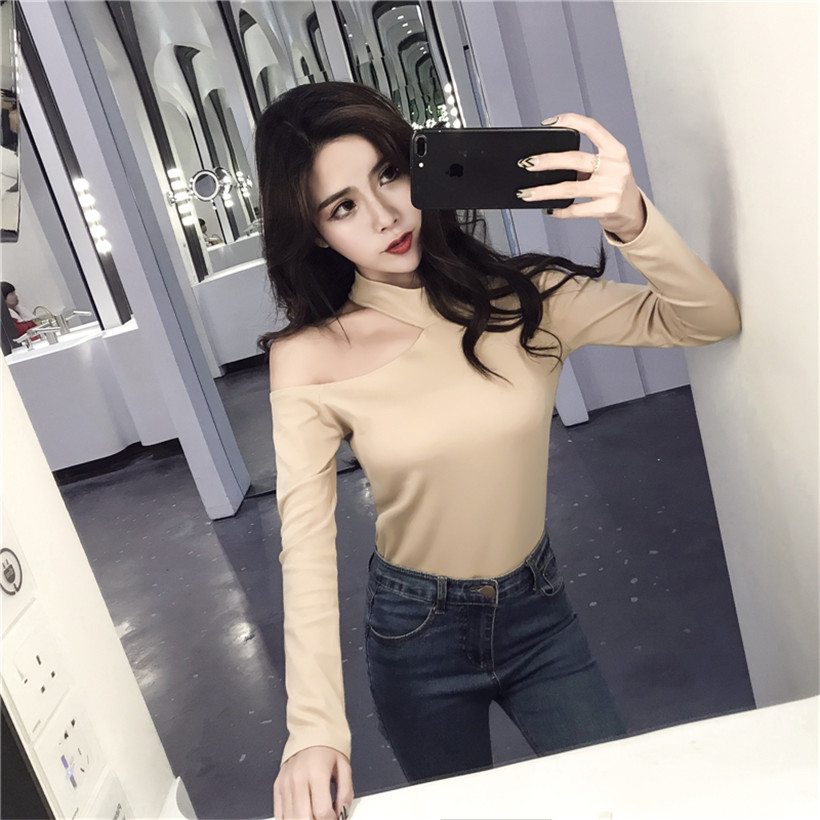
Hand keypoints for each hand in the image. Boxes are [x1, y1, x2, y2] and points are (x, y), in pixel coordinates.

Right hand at [273, 745, 353, 819]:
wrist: (310, 730)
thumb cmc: (328, 747)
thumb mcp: (344, 766)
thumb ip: (346, 791)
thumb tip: (342, 812)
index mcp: (317, 772)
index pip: (322, 811)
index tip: (335, 817)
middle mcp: (298, 779)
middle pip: (304, 818)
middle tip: (325, 817)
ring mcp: (285, 784)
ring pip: (291, 819)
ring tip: (314, 814)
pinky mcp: (277, 786)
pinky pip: (279, 814)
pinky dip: (290, 819)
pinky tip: (301, 815)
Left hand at [515, 112, 646, 241]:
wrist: (633, 210)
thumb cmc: (613, 185)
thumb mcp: (608, 166)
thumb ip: (584, 161)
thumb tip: (545, 163)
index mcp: (615, 150)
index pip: (592, 128)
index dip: (570, 121)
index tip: (549, 123)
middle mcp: (615, 167)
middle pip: (575, 159)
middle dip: (548, 161)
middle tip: (528, 163)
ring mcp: (612, 188)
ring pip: (570, 188)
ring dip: (545, 191)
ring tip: (527, 193)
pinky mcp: (607, 208)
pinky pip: (576, 210)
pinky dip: (559, 210)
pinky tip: (549, 209)